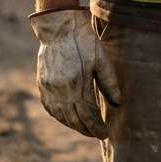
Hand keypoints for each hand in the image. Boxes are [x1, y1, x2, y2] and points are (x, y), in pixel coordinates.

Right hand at [29, 7, 120, 137]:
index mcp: (77, 85)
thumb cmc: (84, 40)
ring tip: (85, 128)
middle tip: (96, 134)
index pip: (88, 116)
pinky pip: (50, 108)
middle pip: (74, 120)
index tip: (105, 134)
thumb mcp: (101, 57)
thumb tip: (118, 103)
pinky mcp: (42, 84)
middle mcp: (61, 91)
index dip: (96, 128)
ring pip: (61, 116)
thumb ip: (109, 81)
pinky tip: (68, 117)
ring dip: (73, 125)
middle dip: (86, 130)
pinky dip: (60, 116)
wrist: (59, 27)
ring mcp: (49, 89)